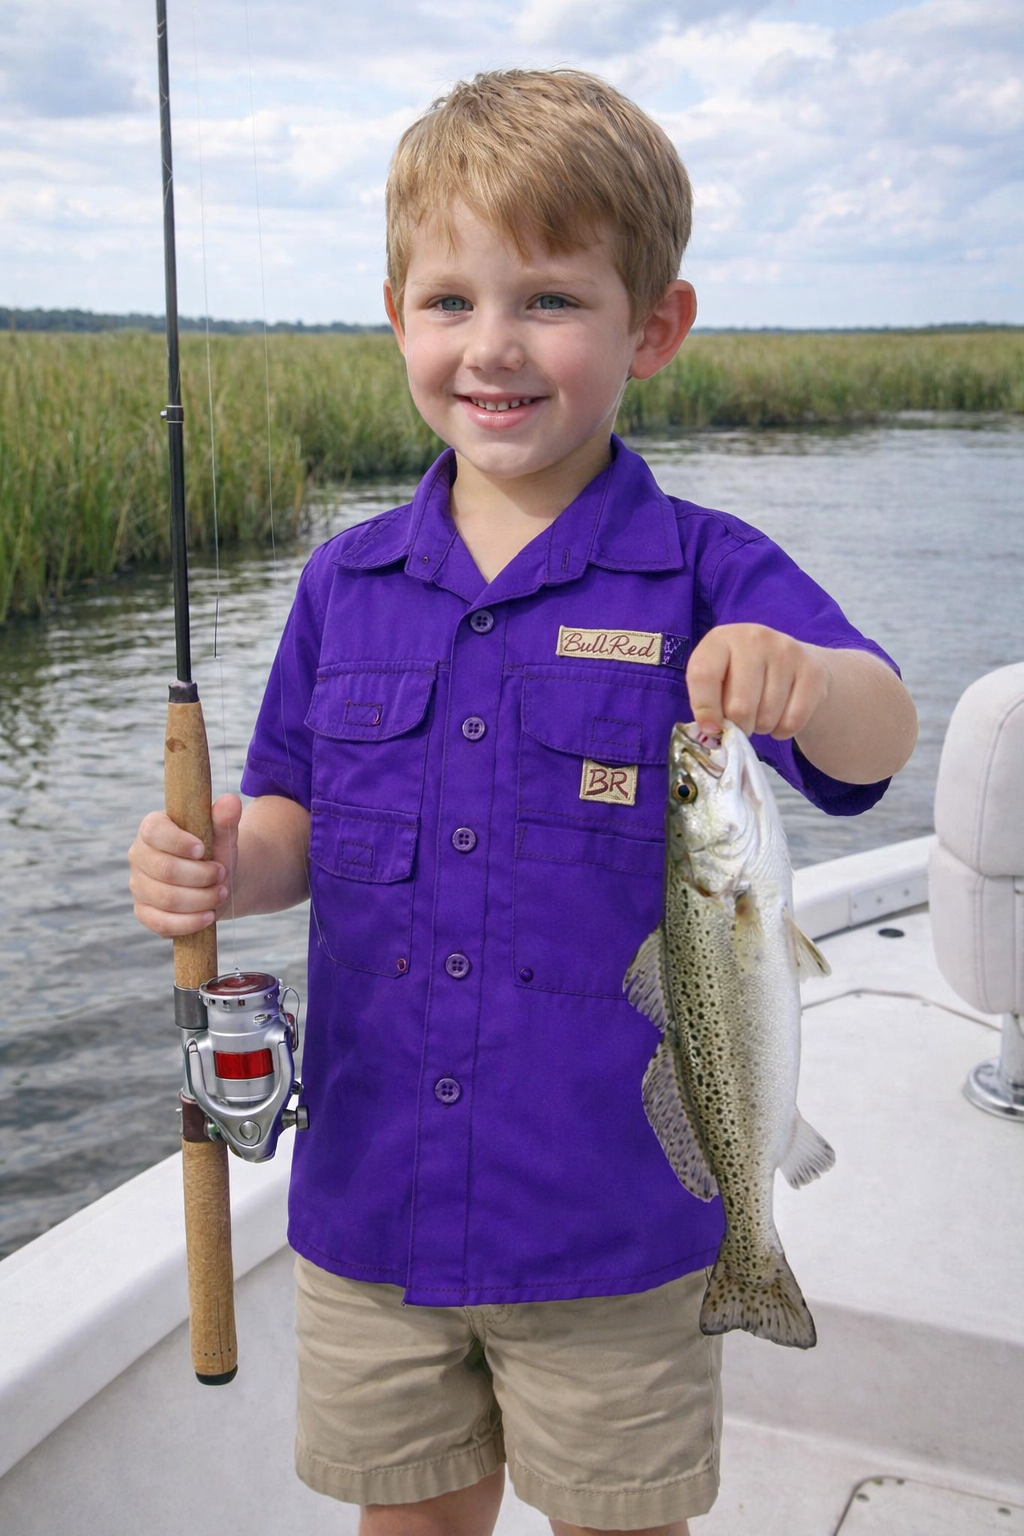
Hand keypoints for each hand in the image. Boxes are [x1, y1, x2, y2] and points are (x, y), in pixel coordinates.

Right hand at [128, 792, 242, 937]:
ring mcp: (139, 886)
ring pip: (166, 898)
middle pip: (164, 870)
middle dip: (199, 875)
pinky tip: (209, 917)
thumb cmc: (214, 852)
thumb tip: (231, 800)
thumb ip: (224, 819)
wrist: (216, 880)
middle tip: (222, 874)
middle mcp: (139, 856)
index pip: (154, 832)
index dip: (178, 842)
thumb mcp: (222, 835)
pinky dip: (188, 922)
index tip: (202, 850)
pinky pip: (160, 923)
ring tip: (222, 893)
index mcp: (152, 829)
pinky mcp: (144, 912)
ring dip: (200, 899)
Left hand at [685, 624, 830, 738]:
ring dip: (761, 728)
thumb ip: (706, 702)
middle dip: (739, 726)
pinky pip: (793, 721)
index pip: (704, 675)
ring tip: (761, 713)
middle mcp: (755, 638)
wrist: (788, 659)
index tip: (712, 729)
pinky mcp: (813, 670)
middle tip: (741, 722)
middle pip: (740, 706)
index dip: (704, 709)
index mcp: (721, 639)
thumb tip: (712, 730)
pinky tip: (780, 716)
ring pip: (767, 717)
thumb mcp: (715, 679)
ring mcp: (787, 652)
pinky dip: (783, 731)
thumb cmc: (739, 674)